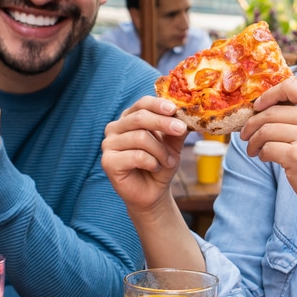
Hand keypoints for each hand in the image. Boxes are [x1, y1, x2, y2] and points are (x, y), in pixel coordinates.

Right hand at [100, 96, 188, 214]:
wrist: (152, 192)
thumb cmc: (160, 165)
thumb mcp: (172, 144)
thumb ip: (178, 129)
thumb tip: (188, 114)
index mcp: (129, 118)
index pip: (142, 104)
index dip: (158, 104)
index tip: (174, 109)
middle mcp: (115, 128)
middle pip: (140, 118)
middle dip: (163, 123)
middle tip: (181, 129)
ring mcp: (108, 144)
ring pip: (140, 137)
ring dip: (161, 151)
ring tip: (168, 162)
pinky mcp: (108, 161)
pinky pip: (136, 156)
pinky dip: (152, 162)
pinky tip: (155, 167)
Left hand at [240, 79, 296, 223]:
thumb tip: (263, 103)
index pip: (291, 86)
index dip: (269, 95)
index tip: (257, 106)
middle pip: (272, 111)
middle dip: (252, 124)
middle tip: (246, 134)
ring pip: (265, 130)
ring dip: (254, 141)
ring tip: (254, 149)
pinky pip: (267, 148)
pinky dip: (261, 154)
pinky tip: (266, 158)